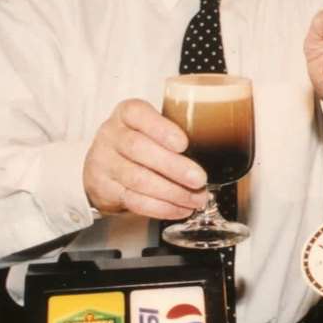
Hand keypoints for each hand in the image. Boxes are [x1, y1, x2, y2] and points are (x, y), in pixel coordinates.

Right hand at [82, 99, 209, 220]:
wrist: (103, 165)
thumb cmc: (139, 141)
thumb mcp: (152, 126)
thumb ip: (177, 130)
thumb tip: (219, 143)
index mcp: (126, 113)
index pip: (137, 113)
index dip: (161, 129)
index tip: (183, 144)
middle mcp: (111, 135)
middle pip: (139, 149)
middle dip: (173, 167)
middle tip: (199, 179)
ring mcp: (104, 163)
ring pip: (137, 179)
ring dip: (172, 192)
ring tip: (196, 199)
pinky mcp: (104, 189)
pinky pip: (134, 201)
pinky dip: (161, 208)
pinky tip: (180, 208)